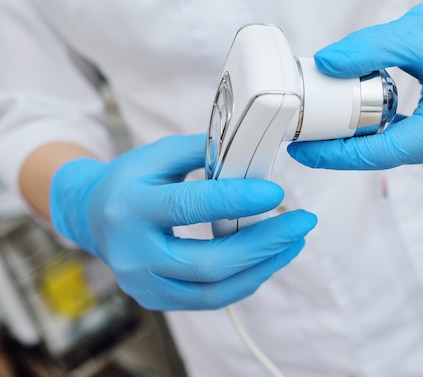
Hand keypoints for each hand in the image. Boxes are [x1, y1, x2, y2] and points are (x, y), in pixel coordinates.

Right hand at [49, 134, 316, 309]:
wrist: (93, 217)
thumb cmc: (130, 180)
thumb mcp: (159, 155)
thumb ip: (204, 152)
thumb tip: (252, 153)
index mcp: (130, 207)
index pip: (188, 207)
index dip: (236, 201)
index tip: (277, 192)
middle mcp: (133, 253)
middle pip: (208, 263)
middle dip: (263, 245)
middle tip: (301, 224)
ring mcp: (143, 283)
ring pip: (214, 290)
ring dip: (263, 266)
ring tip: (294, 242)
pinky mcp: (157, 299)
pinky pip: (210, 298)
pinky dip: (245, 279)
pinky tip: (268, 258)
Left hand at [288, 0, 422, 168]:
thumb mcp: (410, 32)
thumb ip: (364, 51)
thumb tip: (325, 66)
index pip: (388, 150)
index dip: (341, 154)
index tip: (306, 152)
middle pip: (391, 156)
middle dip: (346, 150)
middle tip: (305, 141)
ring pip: (399, 153)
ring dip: (364, 143)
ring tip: (325, 131)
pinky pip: (410, 145)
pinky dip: (382, 136)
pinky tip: (355, 127)